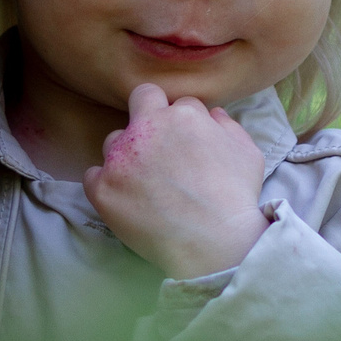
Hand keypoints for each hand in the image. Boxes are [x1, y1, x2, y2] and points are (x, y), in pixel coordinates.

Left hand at [84, 83, 270, 279]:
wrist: (215, 242)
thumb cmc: (236, 199)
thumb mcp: (248, 153)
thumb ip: (228, 126)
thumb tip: (212, 114)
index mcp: (183, 114)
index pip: (179, 104)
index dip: (184, 124)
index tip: (186, 144)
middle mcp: (147, 127)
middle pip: (140, 99)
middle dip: (147, 112)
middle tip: (156, 143)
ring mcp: (120, 157)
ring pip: (113, 141)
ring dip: (126, 155)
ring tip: (143, 184)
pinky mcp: (103, 187)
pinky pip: (92, 176)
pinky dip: (105, 186)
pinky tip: (125, 201)